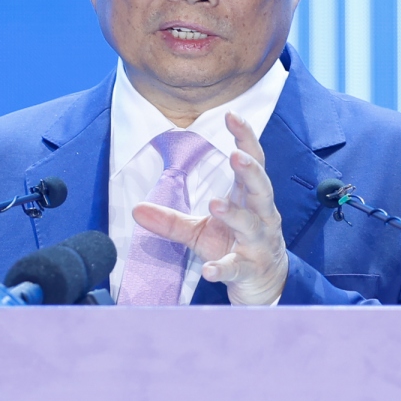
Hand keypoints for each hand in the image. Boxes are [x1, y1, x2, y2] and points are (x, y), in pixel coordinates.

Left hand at [132, 111, 288, 304]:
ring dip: (234, 214)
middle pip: (261, 188)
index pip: (252, 162)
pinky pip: (237, 267)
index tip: (232, 115)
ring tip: (215, 203)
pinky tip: (208, 269)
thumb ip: (170, 220)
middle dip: (250, 171)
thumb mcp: (200, 231)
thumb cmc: (234, 247)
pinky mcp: (250, 270)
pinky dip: (223, 268)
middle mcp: (260, 216)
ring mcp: (258, 244)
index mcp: (248, 199)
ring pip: (251, 225)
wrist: (265, 285)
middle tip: (236, 155)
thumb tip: (135, 210)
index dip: (246, 138)